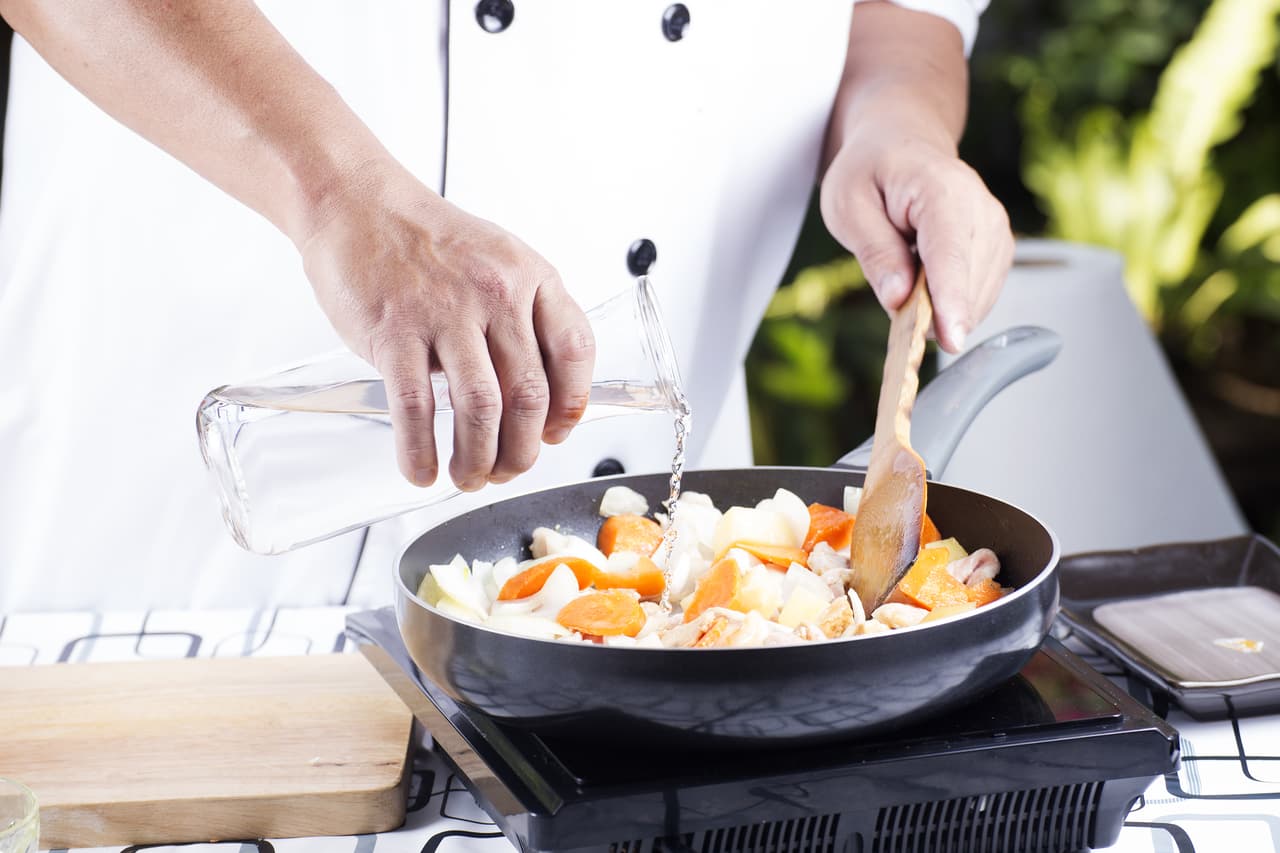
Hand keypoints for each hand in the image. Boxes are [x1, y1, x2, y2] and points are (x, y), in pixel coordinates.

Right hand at [298, 159, 594, 490]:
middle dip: (522, 450)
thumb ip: (525, 319)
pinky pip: (416, 408)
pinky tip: (421, 469)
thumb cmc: (428, 243)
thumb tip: (543, 395)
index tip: (557, 434)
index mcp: (530, 278)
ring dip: (478, 459)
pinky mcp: (394, 331)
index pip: (574, 351)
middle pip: (529, 395)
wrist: (358, 205)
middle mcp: (496, 294)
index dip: (571, 406)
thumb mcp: (499, 263)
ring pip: (481, 409)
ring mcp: (445, 313)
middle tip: (507, 469)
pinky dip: (420, 451)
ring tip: (468, 476)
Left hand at [819, 121, 1013, 353]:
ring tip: (907, 282)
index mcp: (941, 190)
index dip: (951, 301)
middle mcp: (980, 208)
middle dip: (935, 312)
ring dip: (943, 310)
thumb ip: (874, 252)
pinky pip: (981, 294)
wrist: (902, 143)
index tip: (950, 339)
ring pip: (979, 295)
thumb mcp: (848, 206)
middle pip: (968, 281)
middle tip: (896, 306)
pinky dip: (954, 305)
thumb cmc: (870, 172)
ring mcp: (995, 229)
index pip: (951, 254)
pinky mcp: (998, 248)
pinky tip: (928, 289)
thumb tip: (898, 299)